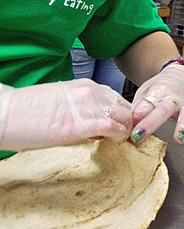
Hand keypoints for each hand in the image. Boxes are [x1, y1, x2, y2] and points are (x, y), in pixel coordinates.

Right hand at [0, 80, 131, 150]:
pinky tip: (113, 142)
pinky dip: (119, 137)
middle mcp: (91, 92)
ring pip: (125, 117)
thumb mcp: (62, 103)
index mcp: (85, 86)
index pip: (117, 99)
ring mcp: (88, 106)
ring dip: (124, 130)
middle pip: (125, 107)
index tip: (117, 127)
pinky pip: (115, 129)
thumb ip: (82, 108)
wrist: (5, 114)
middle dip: (126, 123)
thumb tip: (96, 125)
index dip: (120, 115)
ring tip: (115, 141)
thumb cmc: (27, 113)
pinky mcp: (83, 124)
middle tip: (119, 136)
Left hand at [131, 65, 183, 147]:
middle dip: (151, 123)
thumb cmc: (160, 89)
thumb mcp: (146, 93)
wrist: (182, 77)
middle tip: (138, 136)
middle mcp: (174, 98)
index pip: (146, 104)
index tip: (129, 128)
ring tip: (179, 138)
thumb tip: (127, 124)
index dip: (137, 116)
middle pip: (163, 110)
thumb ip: (138, 108)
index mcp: (158, 91)